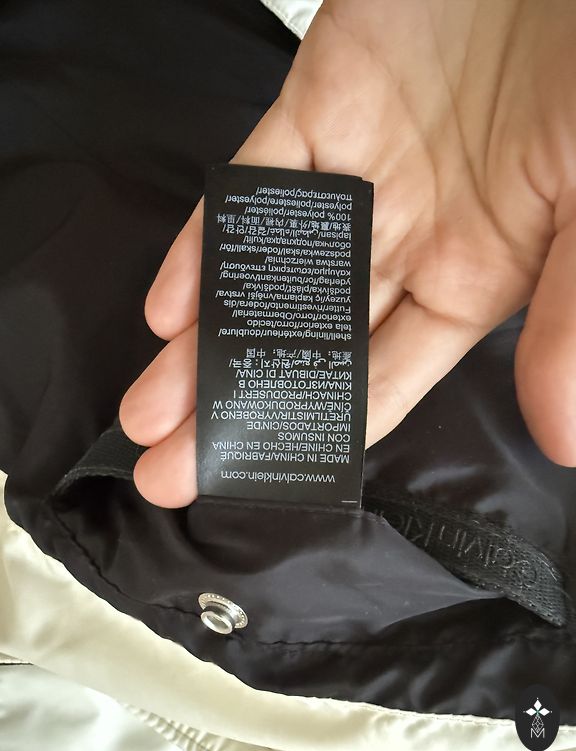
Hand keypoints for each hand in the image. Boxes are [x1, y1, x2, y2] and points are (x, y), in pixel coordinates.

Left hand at [120, 0, 575, 507]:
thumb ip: (573, 320)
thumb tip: (562, 434)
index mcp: (475, 279)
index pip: (380, 380)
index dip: (317, 433)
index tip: (259, 478)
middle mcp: (409, 238)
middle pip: (306, 342)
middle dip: (238, 404)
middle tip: (173, 467)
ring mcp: (359, 175)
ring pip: (266, 275)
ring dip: (206, 341)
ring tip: (149, 411)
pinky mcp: (321, 105)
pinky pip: (255, 183)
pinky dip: (211, 240)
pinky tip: (172, 304)